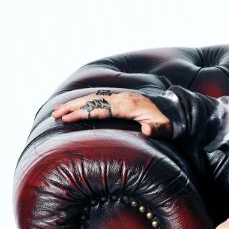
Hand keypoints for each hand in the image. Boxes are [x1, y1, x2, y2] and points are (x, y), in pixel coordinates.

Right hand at [52, 91, 170, 137]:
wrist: (173, 111)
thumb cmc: (167, 123)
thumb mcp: (165, 128)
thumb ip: (158, 129)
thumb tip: (148, 131)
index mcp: (128, 106)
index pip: (101, 109)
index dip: (84, 113)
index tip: (68, 118)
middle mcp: (121, 99)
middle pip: (92, 100)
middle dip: (72, 107)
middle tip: (55, 115)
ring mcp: (119, 97)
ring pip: (92, 98)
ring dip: (74, 104)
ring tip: (57, 111)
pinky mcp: (119, 99)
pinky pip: (97, 98)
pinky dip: (83, 101)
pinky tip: (73, 107)